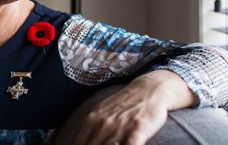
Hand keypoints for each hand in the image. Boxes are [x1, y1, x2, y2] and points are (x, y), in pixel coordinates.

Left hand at [74, 70, 196, 144]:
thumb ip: (91, 128)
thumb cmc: (123, 103)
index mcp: (92, 120)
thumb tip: (79, 142)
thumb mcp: (101, 111)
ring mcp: (121, 126)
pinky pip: (131, 144)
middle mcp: (104, 123)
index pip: (81, 143)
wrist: (148, 89)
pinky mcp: (138, 128)